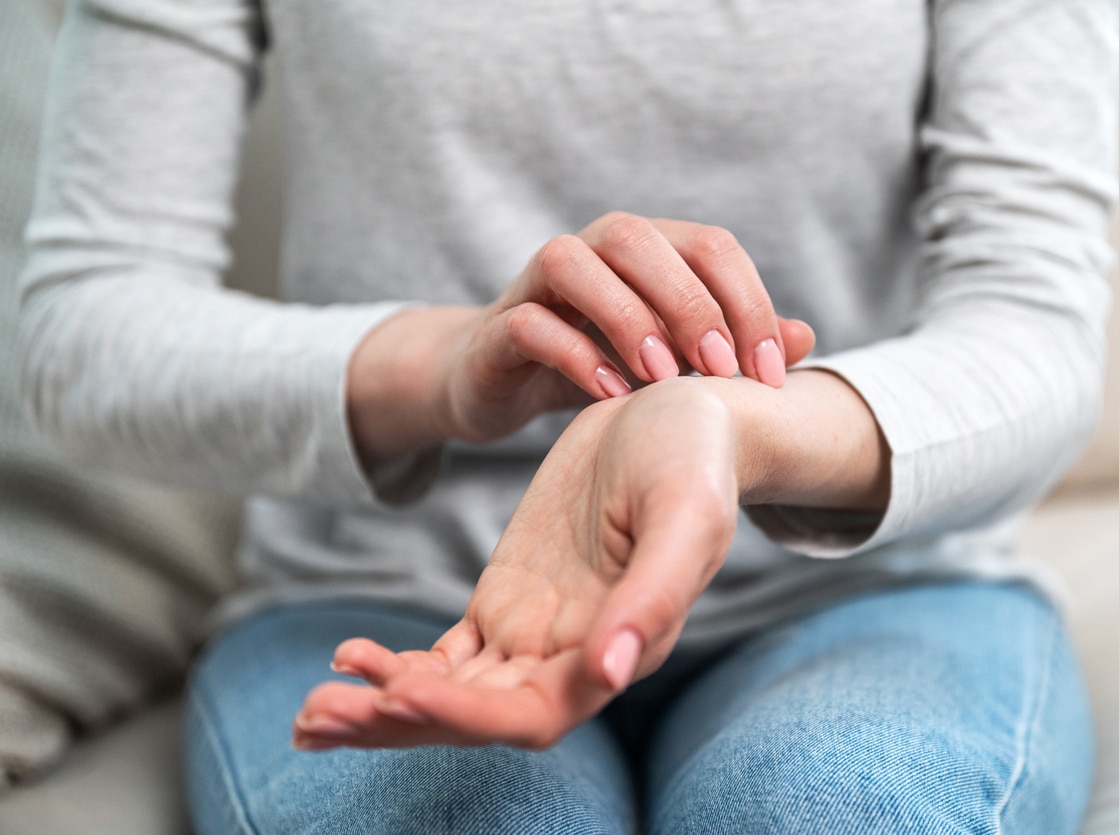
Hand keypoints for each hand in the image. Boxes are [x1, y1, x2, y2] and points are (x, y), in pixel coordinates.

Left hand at [294, 377, 740, 748]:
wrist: (676, 415)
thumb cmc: (695, 460)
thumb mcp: (687, 513)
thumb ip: (654, 595)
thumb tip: (611, 672)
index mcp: (617, 649)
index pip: (532, 712)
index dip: (465, 714)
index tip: (401, 693)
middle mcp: (571, 658)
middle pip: (475, 717)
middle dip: (398, 722)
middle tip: (318, 715)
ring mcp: (534, 632)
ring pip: (451, 692)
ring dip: (383, 707)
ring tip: (311, 712)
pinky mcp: (507, 600)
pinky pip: (445, 655)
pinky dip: (396, 667)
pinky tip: (348, 660)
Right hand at [347, 213, 814, 465]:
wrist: (499, 383)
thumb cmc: (599, 363)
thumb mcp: (675, 358)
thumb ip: (733, 344)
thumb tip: (804, 337)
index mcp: (648, 249)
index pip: (710, 248)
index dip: (748, 303)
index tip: (769, 375)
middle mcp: (593, 249)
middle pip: (644, 241)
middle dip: (692, 305)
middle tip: (721, 371)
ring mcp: (538, 282)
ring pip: (576, 262)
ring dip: (628, 318)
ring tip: (661, 379)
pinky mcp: (500, 325)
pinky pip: (531, 323)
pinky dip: (574, 355)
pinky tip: (611, 396)